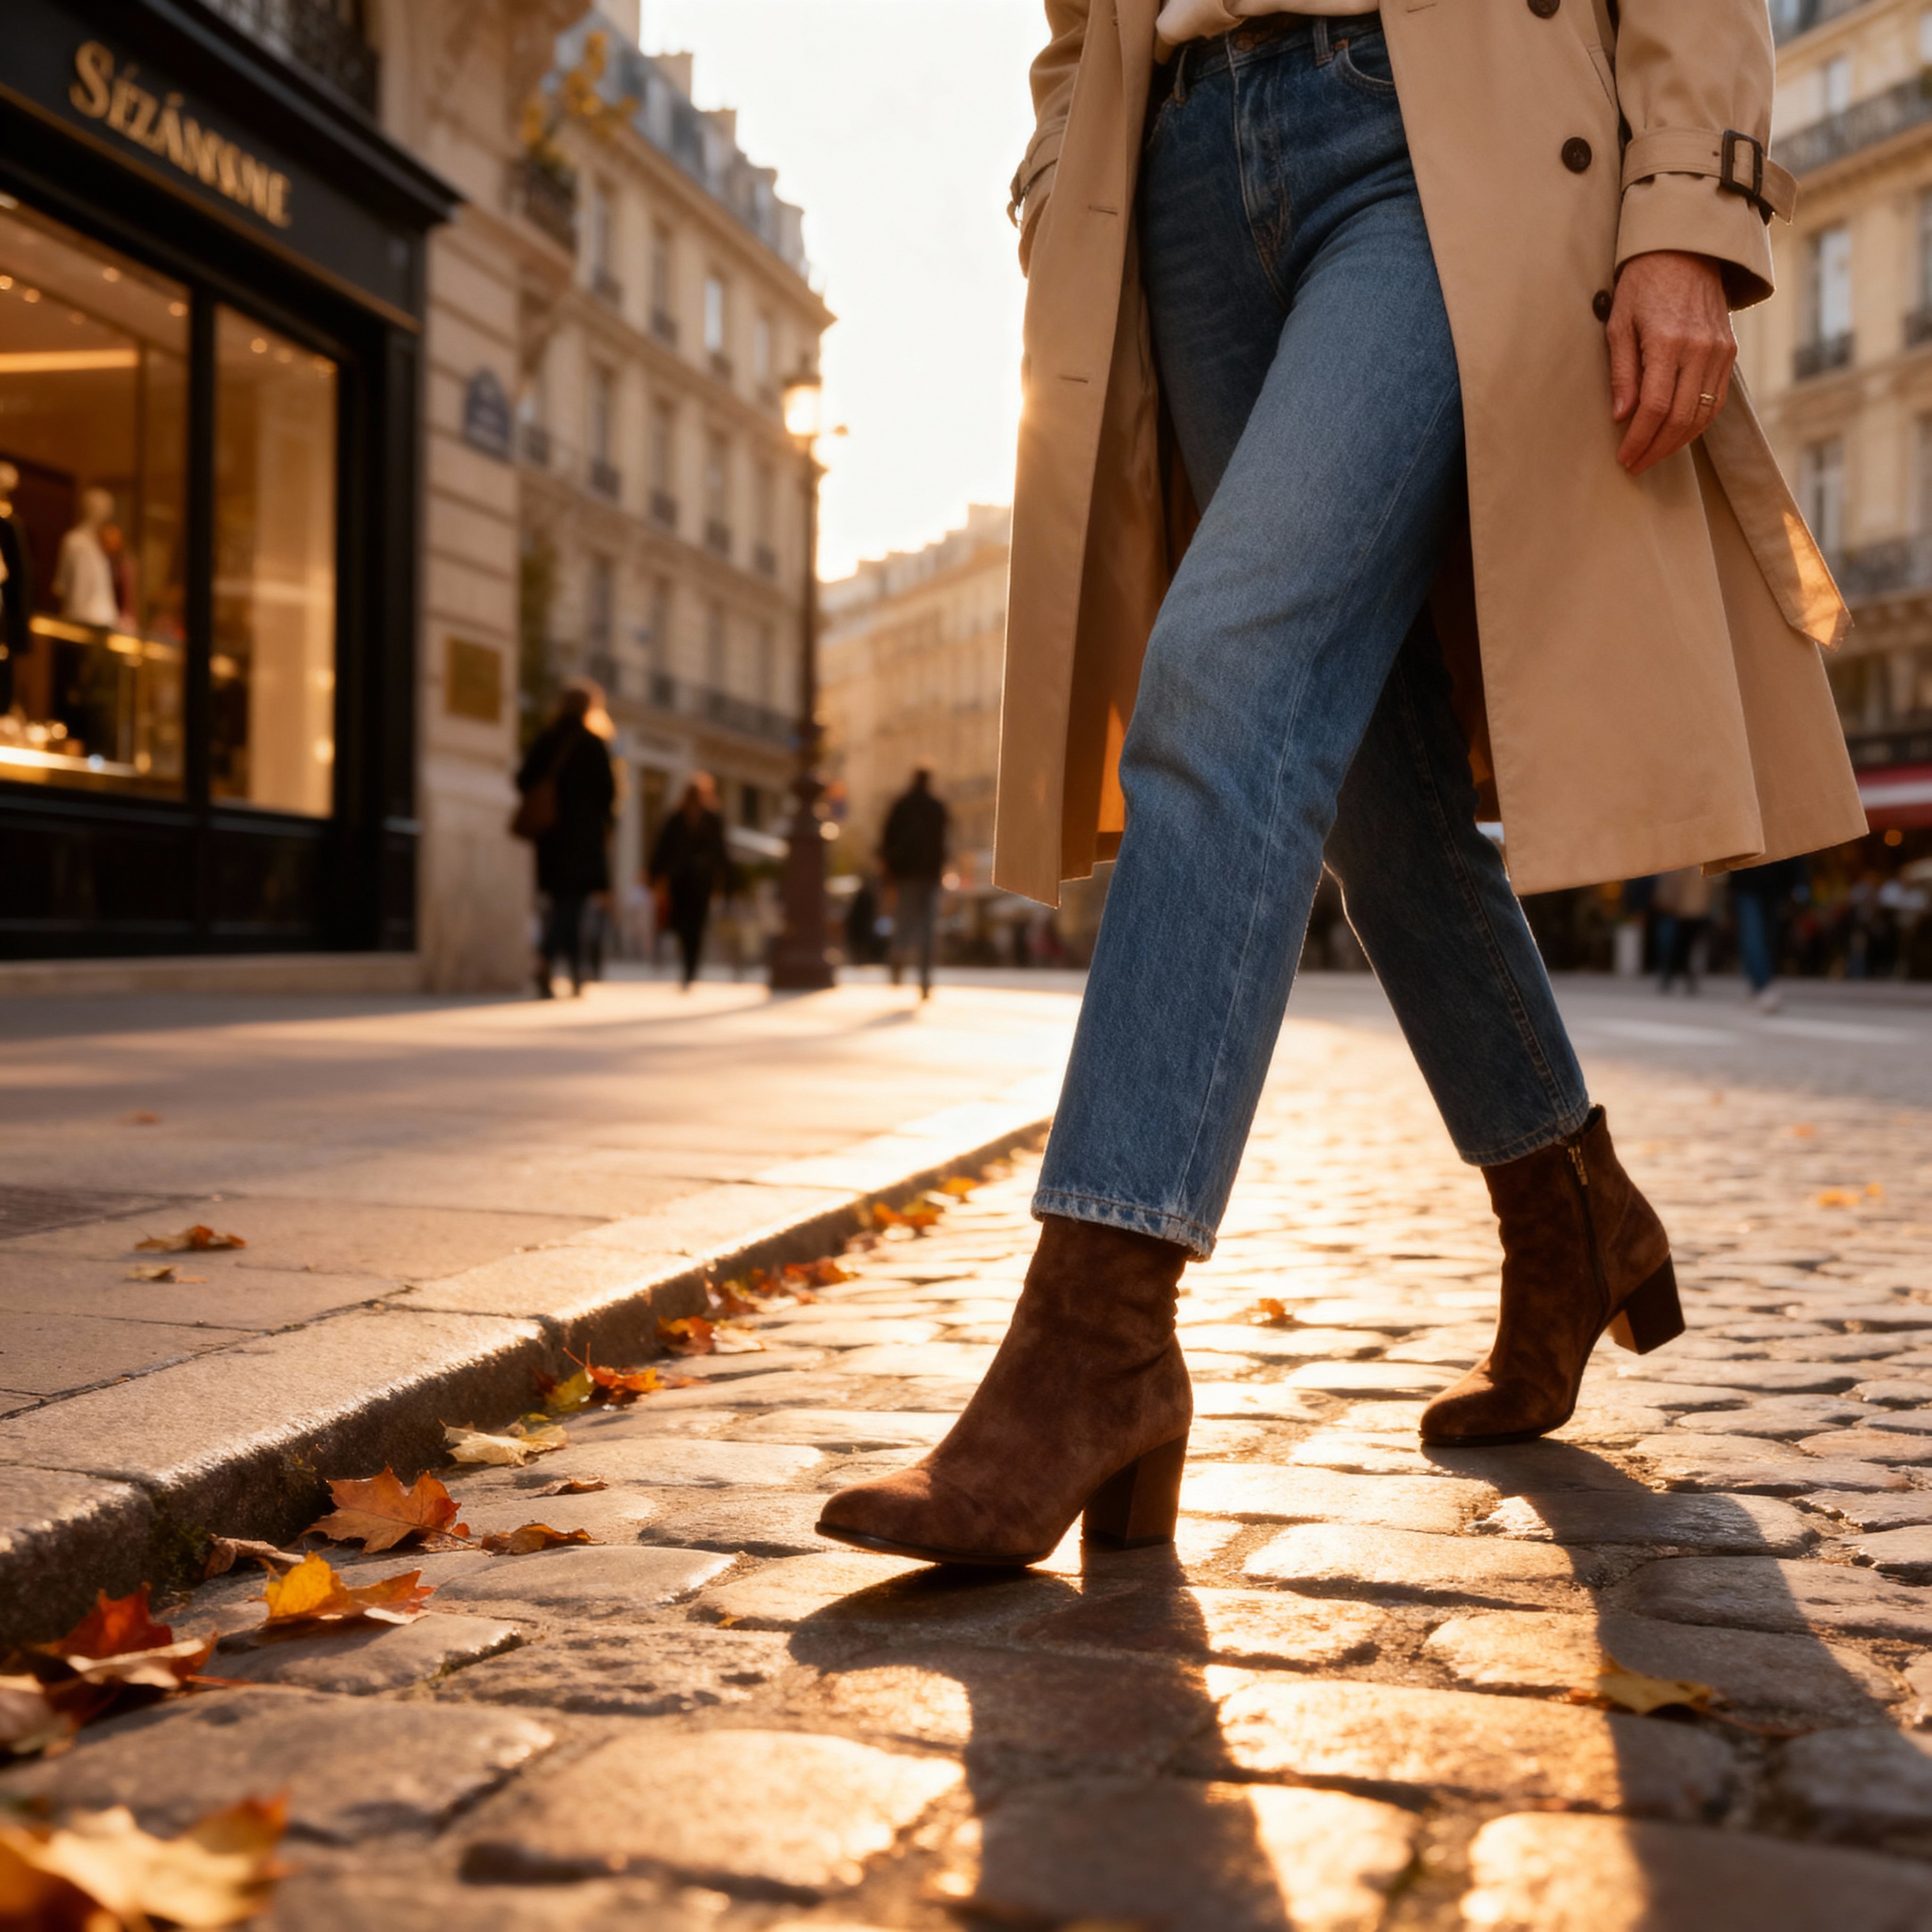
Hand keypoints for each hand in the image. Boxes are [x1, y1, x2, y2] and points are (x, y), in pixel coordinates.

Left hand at [1607, 251, 1735, 476]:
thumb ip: (1622, 372)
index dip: (1639, 439)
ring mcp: (1720, 350)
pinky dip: (1698, 422)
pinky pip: (1717, 398)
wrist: (1686, 250)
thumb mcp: (1619, 324)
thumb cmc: (1643, 285)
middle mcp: (1700, 348)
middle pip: (1682, 417)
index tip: (1625, 458)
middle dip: (1657, 448)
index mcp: (1668, 341)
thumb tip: (1622, 416)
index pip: (1656, 407)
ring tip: (1653, 454)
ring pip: (1703, 413)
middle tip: (1636, 465)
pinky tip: (1677, 433)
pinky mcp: (1730, 350)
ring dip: (1678, 442)